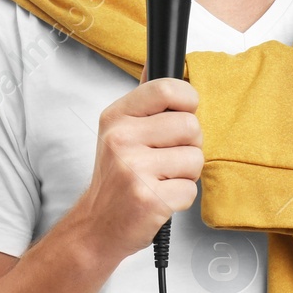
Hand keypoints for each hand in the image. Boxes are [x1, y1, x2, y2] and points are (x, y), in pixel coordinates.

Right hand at [71, 68, 202, 263]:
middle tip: (168, 159)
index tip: (184, 112)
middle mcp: (121, 140)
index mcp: (117, 118)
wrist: (96, 226)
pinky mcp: (148, 199)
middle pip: (190, 125)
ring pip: (195, 159)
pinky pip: (191, 190)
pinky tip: (160, 198)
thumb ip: (144, 104)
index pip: (166, 89)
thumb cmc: (116, 179)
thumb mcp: (119, 133)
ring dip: (185, 174)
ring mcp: (133, 170)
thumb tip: (158, 66)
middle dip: (189, 145)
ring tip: (161, 180)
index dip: (187, 100)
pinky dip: (181, 198)